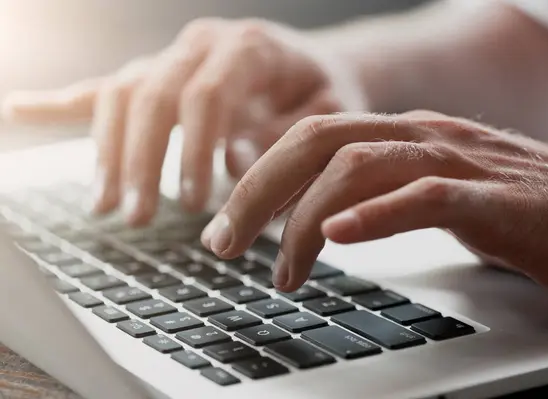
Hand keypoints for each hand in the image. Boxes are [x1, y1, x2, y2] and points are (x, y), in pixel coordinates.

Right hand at [2, 19, 364, 224]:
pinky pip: (104, 87)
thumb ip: (287, 137)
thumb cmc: (325, 93)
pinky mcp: (156, 77)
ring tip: (107, 206)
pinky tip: (20, 113)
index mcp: (249, 46)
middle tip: (138, 217)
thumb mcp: (329, 114)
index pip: (207, 93)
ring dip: (108, 152)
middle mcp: (201, 44)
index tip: (195, 203)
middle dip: (142, 160)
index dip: (194, 149)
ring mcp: (172, 57)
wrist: (315, 68)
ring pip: (122, 94)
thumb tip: (233, 163)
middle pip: (153, 94)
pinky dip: (60, 103)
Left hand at [200, 110, 547, 301]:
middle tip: (221, 243)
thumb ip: (384, 196)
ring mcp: (458, 162)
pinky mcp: (494, 198)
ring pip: (358, 166)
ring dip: (303, 219)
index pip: (310, 138)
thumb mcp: (437, 195)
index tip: (226, 222)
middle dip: (256, 192)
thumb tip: (326, 222)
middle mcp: (423, 136)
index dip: (257, 176)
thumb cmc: (520, 211)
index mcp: (405, 136)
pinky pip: (425, 197)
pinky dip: (376, 216)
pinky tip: (338, 237)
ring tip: (280, 271)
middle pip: (316, 142)